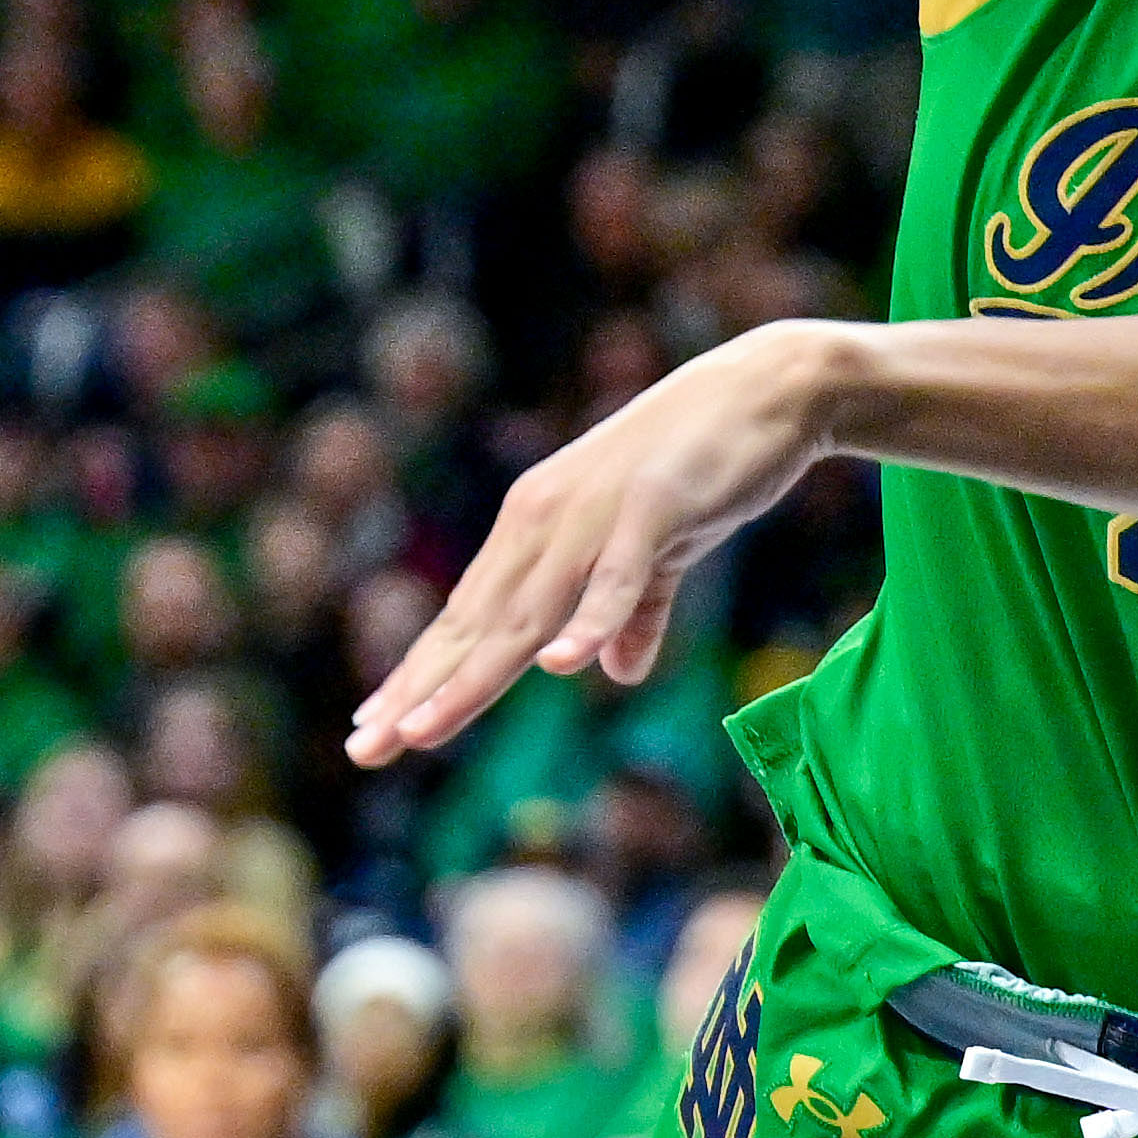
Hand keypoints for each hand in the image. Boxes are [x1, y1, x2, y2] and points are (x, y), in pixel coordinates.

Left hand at [348, 323, 839, 764]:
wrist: (770, 389)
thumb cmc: (706, 469)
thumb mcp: (657, 554)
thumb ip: (633, 613)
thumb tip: (616, 674)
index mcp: (536, 531)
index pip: (466, 616)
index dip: (419, 673)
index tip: (371, 726)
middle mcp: (545, 521)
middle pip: (475, 623)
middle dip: (419, 690)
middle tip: (367, 748)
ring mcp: (594, 514)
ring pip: (526, 611)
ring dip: (473, 676)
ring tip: (423, 729)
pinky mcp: (653, 507)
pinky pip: (616, 578)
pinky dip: (589, 622)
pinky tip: (557, 666)